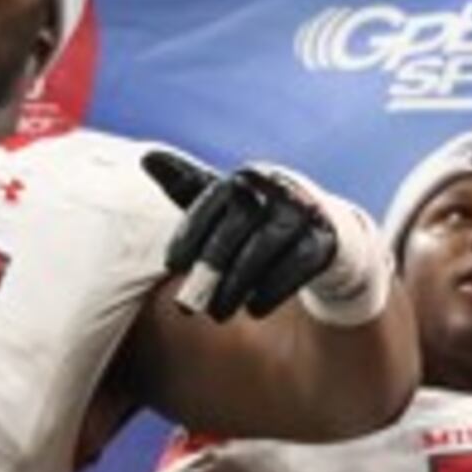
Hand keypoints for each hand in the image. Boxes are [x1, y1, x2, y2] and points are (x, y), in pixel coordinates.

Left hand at [145, 151, 387, 325]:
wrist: (317, 230)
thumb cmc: (256, 219)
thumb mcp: (224, 203)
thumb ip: (187, 185)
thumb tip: (147, 158)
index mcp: (247, 176)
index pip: (214, 198)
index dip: (190, 231)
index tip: (171, 266)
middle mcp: (277, 186)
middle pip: (240, 223)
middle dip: (212, 264)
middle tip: (190, 303)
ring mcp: (304, 212)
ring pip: (266, 246)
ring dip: (238, 285)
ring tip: (217, 313)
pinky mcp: (324, 239)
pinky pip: (297, 265)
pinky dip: (272, 290)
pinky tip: (253, 309)